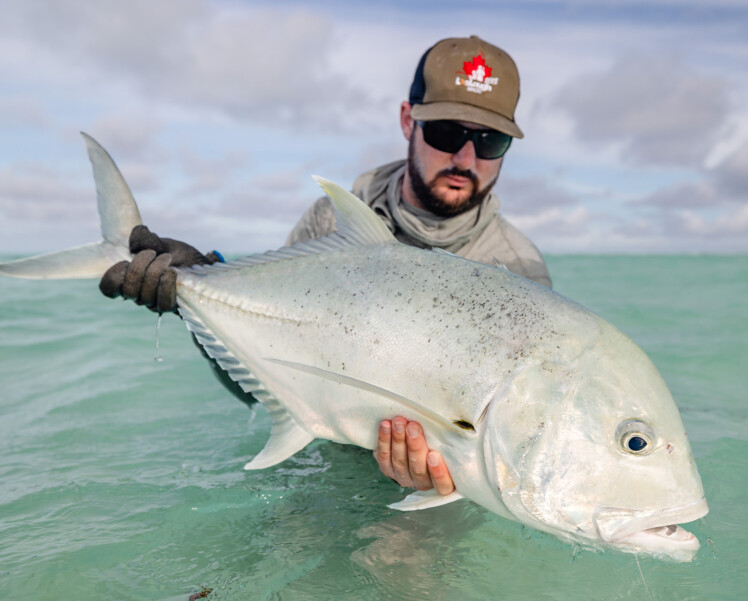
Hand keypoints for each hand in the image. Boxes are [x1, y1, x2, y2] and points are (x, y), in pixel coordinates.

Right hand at [99, 225, 219, 312]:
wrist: (203, 267)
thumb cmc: (179, 256)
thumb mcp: (164, 244)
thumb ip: (148, 240)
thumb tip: (137, 233)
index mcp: (130, 279)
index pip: (108, 289)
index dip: (112, 277)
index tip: (126, 261)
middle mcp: (139, 294)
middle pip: (128, 290)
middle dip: (138, 267)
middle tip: (153, 253)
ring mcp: (155, 303)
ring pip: (144, 296)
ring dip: (154, 273)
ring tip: (166, 258)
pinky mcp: (172, 307)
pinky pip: (163, 302)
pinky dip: (166, 284)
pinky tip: (172, 272)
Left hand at [374, 416, 454, 494]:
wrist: (417, 439)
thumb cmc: (441, 442)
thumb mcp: (450, 444)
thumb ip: (451, 441)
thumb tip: (450, 428)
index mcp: (444, 482)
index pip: (443, 484)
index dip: (438, 472)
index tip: (434, 455)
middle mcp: (423, 483)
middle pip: (418, 470)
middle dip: (414, 447)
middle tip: (413, 427)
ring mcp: (404, 477)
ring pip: (400, 462)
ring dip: (398, 440)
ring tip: (399, 422)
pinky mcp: (388, 469)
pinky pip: (384, 457)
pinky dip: (384, 440)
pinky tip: (385, 425)